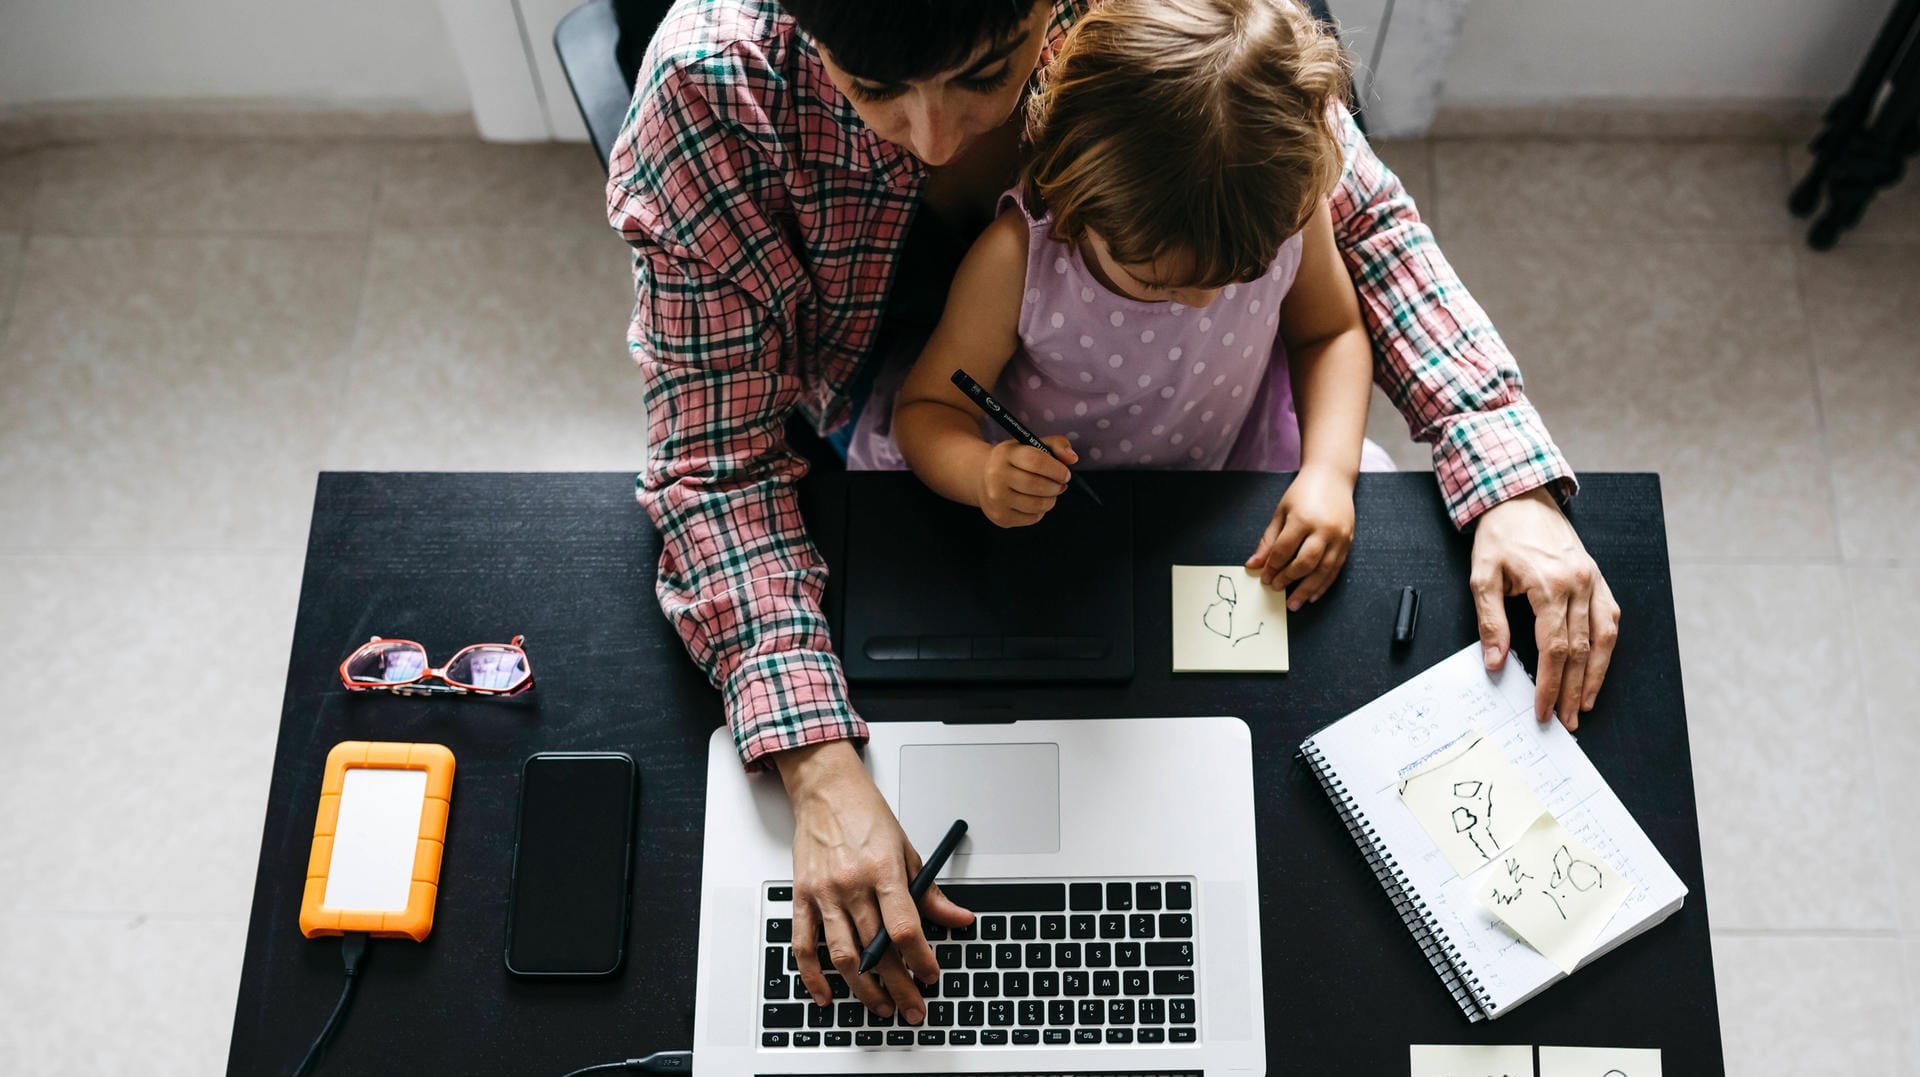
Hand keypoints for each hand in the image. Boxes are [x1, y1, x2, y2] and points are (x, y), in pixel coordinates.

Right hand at [775, 741, 974, 1022]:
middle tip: (914, 1008)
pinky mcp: (801, 897)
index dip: (921, 959)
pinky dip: (813, 976)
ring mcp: (824, 894)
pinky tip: (828, 995)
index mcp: (883, 871)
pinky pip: (803, 946)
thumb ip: (930, 892)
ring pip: (843, 956)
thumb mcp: (908, 849)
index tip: (932, 976)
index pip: (905, 928)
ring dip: (864, 989)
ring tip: (882, 1007)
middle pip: (877, 949)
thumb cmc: (866, 815)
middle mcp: (852, 885)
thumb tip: (959, 919)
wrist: (825, 789)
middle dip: (900, 986)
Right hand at [976, 436, 1076, 527]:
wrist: (982, 478)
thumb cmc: (1014, 460)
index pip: (1036, 462)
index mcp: (1004, 454)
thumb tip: (1072, 459)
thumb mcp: (1031, 445)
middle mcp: (996, 476)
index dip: (1057, 469)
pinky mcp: (1000, 517)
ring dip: (1051, 499)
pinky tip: (1034, 501)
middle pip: (1038, 486)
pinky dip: (1040, 511)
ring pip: (1038, 505)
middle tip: (1060, 485)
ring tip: (1049, 493)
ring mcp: (996, 499)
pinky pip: (1033, 518)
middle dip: (1056, 487)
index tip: (1066, 474)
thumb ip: (1057, 444)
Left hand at [1245, 464, 1355, 609]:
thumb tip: (1253, 565)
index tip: (1264, 578)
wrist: (1332, 477)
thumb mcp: (1281, 512)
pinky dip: (1324, 585)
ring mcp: (1339, 537)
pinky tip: (1313, 595)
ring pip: (1323, 571)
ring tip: (1294, 603)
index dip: (1272, 567)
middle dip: (1289, 579)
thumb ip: (1268, 540)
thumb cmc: (1303, 493)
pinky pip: (1336, 569)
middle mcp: (1323, 530)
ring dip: (1307, 590)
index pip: (1284, 550)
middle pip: (1305, 563)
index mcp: (1303, 519)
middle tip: (1277, 589)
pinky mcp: (1348, 542)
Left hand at [1469, 487, 1621, 729]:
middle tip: (1566, 720)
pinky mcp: (1598, 578)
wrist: (1521, 497)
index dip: (1549, 684)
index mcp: (1550, 586)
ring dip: (1596, 675)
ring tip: (1586, 704)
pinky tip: (1599, 666)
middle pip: (1580, 650)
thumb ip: (1490, 621)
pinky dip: (1607, 646)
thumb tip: (1494, 662)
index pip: (1553, 649)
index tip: (1542, 709)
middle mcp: (1579, 584)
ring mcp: (1593, 581)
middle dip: (1573, 690)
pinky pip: (1611, 618)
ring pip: (1603, 638)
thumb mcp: (1482, 576)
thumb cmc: (1500, 534)